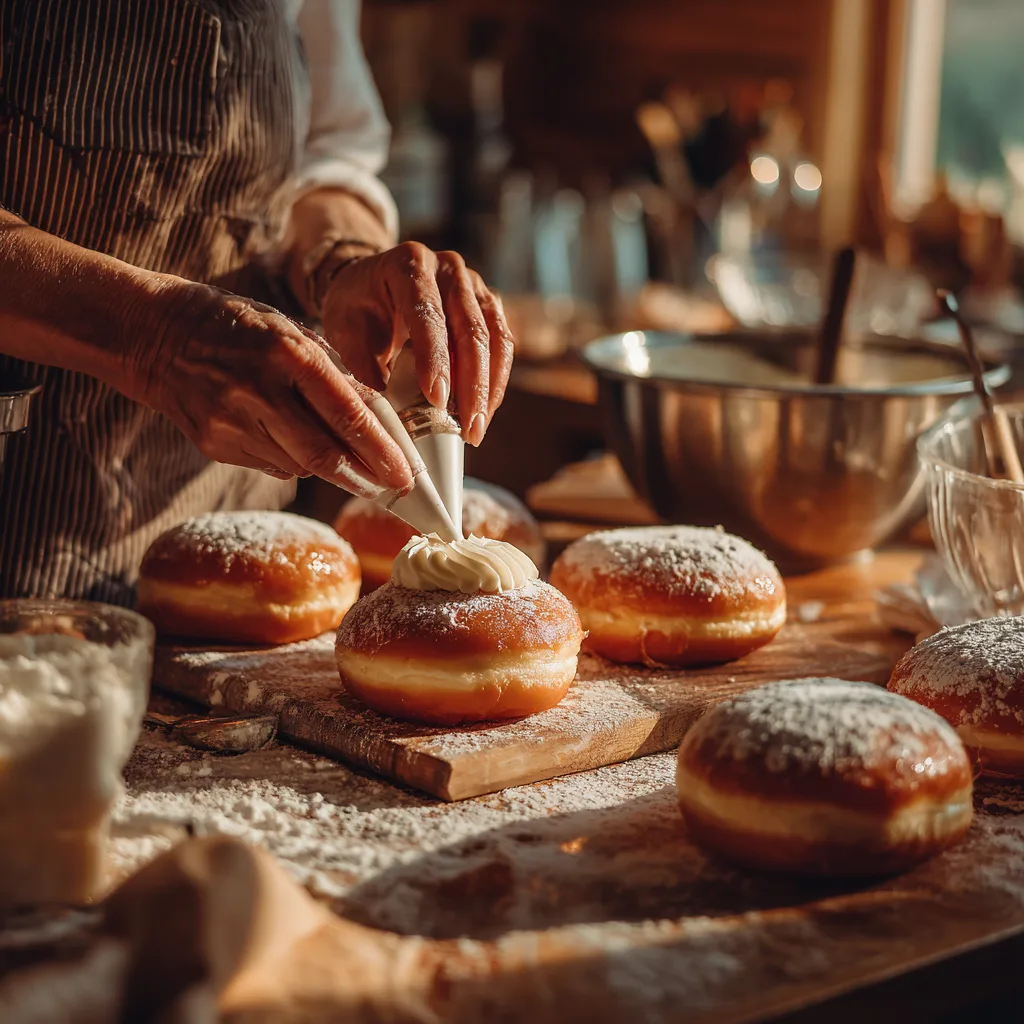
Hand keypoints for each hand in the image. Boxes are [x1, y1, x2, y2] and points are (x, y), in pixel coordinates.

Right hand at [125, 281, 412, 497]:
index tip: (407, 474)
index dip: (382, 451)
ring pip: (301, 464)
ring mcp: (232, 422)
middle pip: (326, 454)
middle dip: (367, 477)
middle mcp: (260, 391)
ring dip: (332, 467)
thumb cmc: (238, 327)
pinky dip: (295, 460)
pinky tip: (292, 440)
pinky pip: (272, 465)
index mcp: (289, 354)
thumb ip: (333, 374)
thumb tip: (379, 423)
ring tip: (348, 458)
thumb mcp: (291, 331)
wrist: (155, 335)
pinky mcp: (214, 445)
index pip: (347, 415)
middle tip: (395, 488)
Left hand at [320, 242, 514, 445]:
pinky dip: (495, 381)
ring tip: (478, 428)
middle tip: (468, 428)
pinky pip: (503, 345)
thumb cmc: (358, 309)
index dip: (435, 359)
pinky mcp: (489, 305)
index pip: (428, 314)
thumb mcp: (345, 332)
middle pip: (471, 328)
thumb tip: (389, 414)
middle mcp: (449, 268)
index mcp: (409, 264)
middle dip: (472, 385)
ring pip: (495, 338)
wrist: (372, 285)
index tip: (438, 400)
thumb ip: (364, 368)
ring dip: (490, 388)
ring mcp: (474, 285)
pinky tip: (484, 411)